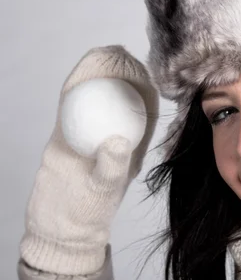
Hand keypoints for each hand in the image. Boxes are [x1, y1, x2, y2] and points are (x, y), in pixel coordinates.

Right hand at [20, 46, 158, 274]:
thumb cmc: (87, 212)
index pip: (142, 112)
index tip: (143, 70)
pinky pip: (71, 107)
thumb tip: (118, 141)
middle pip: (119, 99)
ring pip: (95, 99)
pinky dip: (75, 90)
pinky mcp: (66, 135)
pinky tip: (79, 75)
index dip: (143, 89)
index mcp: (132, 147)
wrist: (58, 225)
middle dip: (121, 75)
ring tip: (102, 55)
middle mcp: (114, 135)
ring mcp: (90, 133)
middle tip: (119, 53)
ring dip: (98, 77)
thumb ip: (111, 168)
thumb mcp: (103, 190)